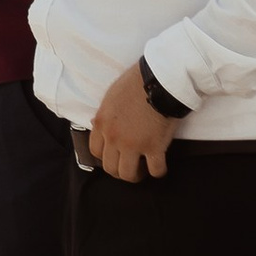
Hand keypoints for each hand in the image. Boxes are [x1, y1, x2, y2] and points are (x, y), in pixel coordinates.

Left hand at [88, 62, 179, 183]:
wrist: (158, 81)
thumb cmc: (135, 83)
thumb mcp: (111, 97)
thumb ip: (104, 115)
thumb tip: (96, 124)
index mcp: (102, 124)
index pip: (95, 151)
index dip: (105, 156)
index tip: (115, 155)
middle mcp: (114, 138)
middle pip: (110, 167)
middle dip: (119, 170)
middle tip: (130, 165)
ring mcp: (133, 145)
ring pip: (128, 174)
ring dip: (136, 175)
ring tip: (143, 169)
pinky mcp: (155, 148)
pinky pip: (156, 170)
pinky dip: (159, 172)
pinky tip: (160, 167)